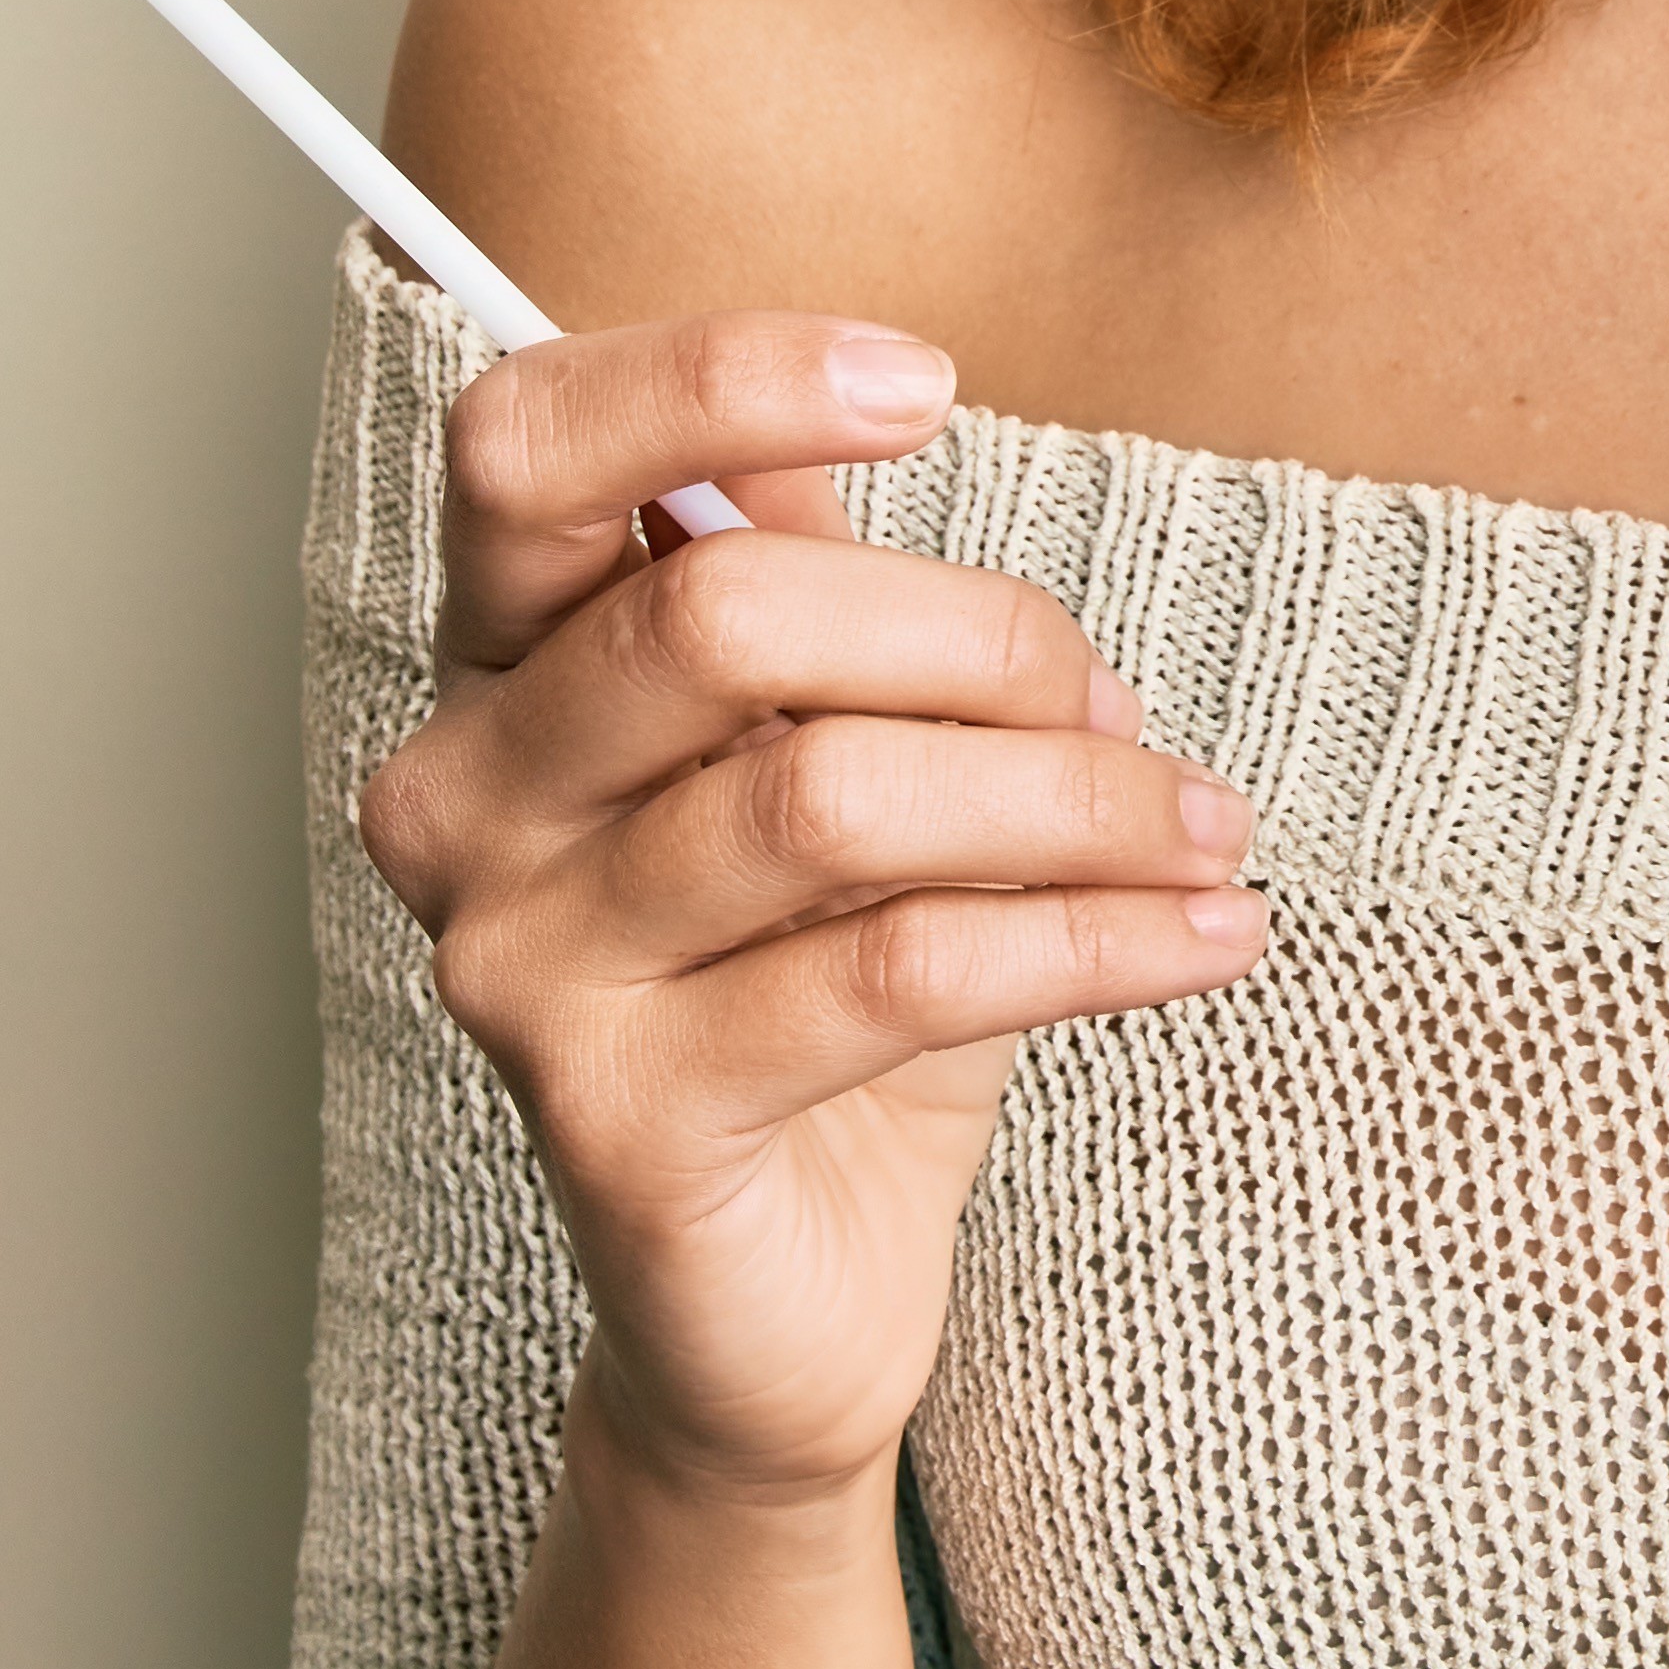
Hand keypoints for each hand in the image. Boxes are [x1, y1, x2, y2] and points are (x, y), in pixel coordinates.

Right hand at [346, 310, 1269, 1510]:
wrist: (794, 1291)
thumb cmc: (822, 987)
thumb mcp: (841, 749)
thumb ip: (830, 589)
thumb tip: (871, 411)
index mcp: (496, 668)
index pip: (524, 447)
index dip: (713, 378)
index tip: (927, 384)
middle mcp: (461, 801)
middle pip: (716, 611)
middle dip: (980, 635)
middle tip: (1113, 707)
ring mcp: (517, 965)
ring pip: (830, 794)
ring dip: (1071, 795)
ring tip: (1200, 830)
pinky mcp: (619, 1118)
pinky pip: (896, 971)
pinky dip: (1094, 937)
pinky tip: (1206, 934)